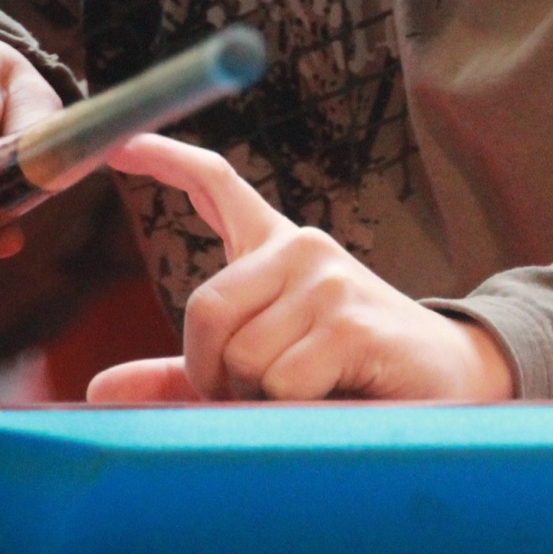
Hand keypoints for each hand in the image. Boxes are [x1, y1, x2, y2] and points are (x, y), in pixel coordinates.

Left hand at [84, 135, 515, 403]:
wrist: (452, 383)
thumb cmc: (350, 377)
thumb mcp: (261, 371)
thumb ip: (185, 377)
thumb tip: (100, 390)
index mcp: (276, 250)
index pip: (215, 185)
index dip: (162, 160)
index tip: (118, 145)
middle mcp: (300, 247)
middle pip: (204, 309)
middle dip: (214, 373)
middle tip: (261, 394)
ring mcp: (327, 277)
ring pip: (240, 355)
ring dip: (261, 397)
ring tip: (312, 392)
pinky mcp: (350, 318)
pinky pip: (281, 379)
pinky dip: (295, 408)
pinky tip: (337, 395)